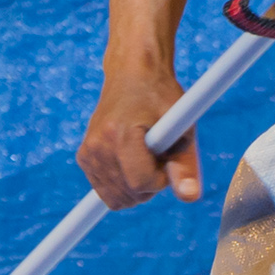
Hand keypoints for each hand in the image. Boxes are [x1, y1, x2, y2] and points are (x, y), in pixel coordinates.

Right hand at [79, 65, 199, 207]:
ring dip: (136, 186)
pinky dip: (122, 184)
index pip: (141, 182)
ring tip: (144, 154)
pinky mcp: (83, 157)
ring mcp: (88, 152)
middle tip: (157, 153)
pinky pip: (106, 192)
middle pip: (128, 194)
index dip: (162, 178)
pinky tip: (131, 159)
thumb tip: (191, 197)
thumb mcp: (183, 128)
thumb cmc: (162, 99)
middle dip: (150, 183)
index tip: (168, 156)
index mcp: (122, 134)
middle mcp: (98, 145)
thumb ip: (186, 165)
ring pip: (116, 198)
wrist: (132, 75)